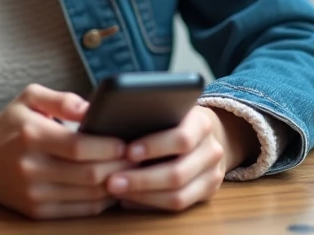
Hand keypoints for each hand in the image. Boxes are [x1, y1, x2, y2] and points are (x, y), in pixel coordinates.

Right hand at [0, 84, 131, 218]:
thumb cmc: (11, 124)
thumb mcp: (30, 97)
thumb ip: (61, 98)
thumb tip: (91, 108)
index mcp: (32, 136)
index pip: (78, 147)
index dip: (107, 147)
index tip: (127, 143)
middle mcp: (31, 168)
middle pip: (87, 175)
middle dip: (119, 168)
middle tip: (138, 158)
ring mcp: (34, 194)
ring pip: (87, 196)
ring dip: (115, 186)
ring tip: (131, 173)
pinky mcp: (37, 212)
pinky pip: (78, 212)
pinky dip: (100, 202)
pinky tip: (112, 189)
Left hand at [105, 107, 253, 211]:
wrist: (206, 135)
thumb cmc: (175, 119)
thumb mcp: (168, 108)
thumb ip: (146, 113)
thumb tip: (101, 120)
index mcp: (202, 123)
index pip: (182, 138)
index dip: (154, 146)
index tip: (127, 151)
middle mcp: (212, 150)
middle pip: (177, 173)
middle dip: (141, 179)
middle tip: (111, 181)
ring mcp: (213, 174)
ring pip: (178, 195)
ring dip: (143, 196)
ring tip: (116, 191)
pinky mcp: (207, 193)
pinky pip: (178, 206)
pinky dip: (150, 204)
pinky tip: (129, 199)